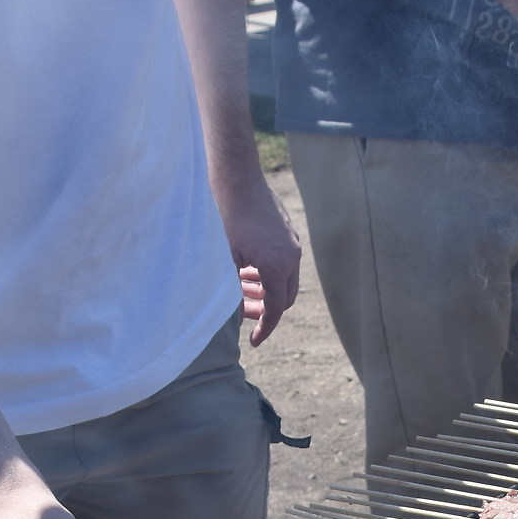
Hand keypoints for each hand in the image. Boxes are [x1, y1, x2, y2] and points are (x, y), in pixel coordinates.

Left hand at [217, 174, 302, 345]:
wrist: (236, 178)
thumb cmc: (225, 217)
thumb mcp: (226, 260)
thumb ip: (234, 290)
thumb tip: (235, 316)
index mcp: (276, 267)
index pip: (276, 309)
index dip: (265, 328)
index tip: (254, 340)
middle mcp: (291, 256)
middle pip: (286, 297)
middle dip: (268, 310)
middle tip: (247, 316)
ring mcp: (292, 242)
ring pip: (285, 278)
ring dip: (268, 289)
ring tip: (244, 290)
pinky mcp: (288, 231)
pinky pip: (285, 261)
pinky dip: (270, 272)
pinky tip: (249, 267)